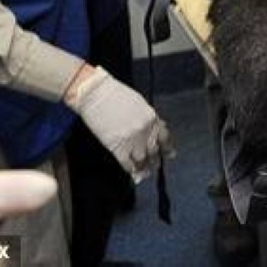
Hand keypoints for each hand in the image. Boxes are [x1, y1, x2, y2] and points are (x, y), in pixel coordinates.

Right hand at [64, 67, 172, 181]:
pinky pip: (127, 163)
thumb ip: (148, 118)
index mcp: (152, 118)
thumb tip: (153, 127)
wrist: (96, 94)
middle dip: (155, 160)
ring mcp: (132, 140)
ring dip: (144, 168)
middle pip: (154, 150)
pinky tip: (131, 172)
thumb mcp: (139, 104)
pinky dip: (130, 169)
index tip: (170, 154)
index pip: (164, 137)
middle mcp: (145, 131)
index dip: (167, 148)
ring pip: (142, 160)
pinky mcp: (116, 147)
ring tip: (145, 173)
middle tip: (156, 166)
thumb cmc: (116, 94)